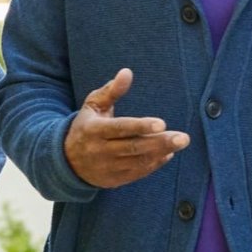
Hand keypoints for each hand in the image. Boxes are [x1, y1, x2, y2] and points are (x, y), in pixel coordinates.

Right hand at [64, 68, 189, 189]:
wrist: (67, 161)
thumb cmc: (86, 126)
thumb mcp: (93, 105)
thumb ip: (111, 90)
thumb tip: (127, 72)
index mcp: (94, 130)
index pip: (120, 128)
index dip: (140, 127)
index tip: (161, 124)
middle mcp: (100, 151)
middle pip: (134, 147)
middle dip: (160, 142)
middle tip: (183, 138)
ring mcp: (108, 167)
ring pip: (138, 162)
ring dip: (161, 152)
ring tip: (180, 143)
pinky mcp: (114, 180)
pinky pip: (138, 173)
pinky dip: (154, 164)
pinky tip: (168, 153)